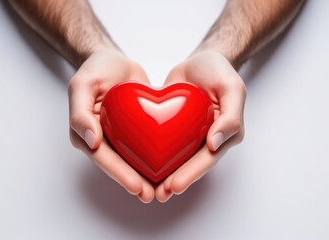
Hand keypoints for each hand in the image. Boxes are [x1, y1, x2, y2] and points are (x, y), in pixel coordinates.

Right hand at [68, 49, 154, 202]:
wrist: (116, 61)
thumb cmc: (97, 69)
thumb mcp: (83, 84)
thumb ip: (80, 112)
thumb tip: (90, 141)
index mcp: (85, 130)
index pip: (102, 157)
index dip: (118, 173)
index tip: (136, 186)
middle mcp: (100, 137)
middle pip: (117, 163)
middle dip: (133, 181)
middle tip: (151, 194)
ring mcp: (117, 135)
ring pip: (131, 159)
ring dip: (144, 175)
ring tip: (161, 190)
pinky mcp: (133, 130)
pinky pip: (142, 145)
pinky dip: (153, 157)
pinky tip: (168, 167)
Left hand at [156, 50, 246, 201]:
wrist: (199, 60)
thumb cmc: (218, 71)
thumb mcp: (231, 87)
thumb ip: (230, 116)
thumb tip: (215, 144)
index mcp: (224, 133)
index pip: (207, 158)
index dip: (191, 174)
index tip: (174, 186)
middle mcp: (208, 138)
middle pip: (191, 164)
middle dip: (176, 180)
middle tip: (158, 194)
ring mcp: (191, 134)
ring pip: (177, 158)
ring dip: (164, 174)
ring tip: (148, 188)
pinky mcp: (174, 127)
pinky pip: (165, 142)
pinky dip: (155, 154)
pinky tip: (141, 164)